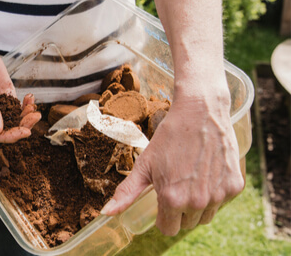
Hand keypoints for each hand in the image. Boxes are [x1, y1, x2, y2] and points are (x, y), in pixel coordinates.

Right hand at [0, 0, 39, 142]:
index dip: (8, 136)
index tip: (23, 131)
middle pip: (7, 128)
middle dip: (22, 125)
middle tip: (34, 118)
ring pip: (14, 117)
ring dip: (26, 115)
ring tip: (34, 109)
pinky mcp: (6, 93)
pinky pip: (18, 104)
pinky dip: (26, 104)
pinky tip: (31, 99)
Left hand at [100, 90, 244, 235]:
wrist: (200, 112)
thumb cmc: (169, 137)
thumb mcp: (144, 165)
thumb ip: (127, 193)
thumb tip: (106, 213)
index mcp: (172, 199)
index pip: (167, 229)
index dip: (163, 216)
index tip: (162, 199)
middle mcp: (197, 202)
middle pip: (186, 224)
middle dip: (180, 210)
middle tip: (177, 184)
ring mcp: (219, 195)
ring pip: (206, 216)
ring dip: (198, 205)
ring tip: (191, 179)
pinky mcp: (235, 186)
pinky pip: (222, 202)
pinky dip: (215, 193)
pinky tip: (207, 172)